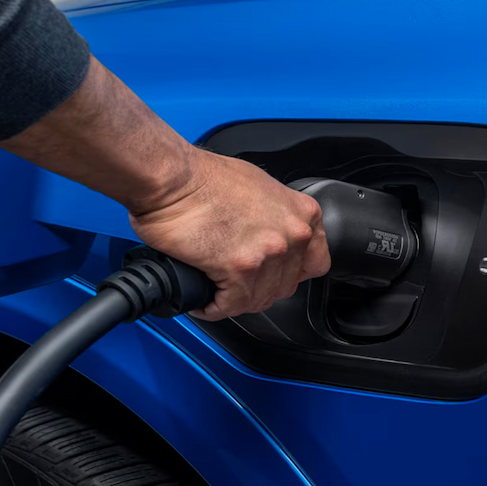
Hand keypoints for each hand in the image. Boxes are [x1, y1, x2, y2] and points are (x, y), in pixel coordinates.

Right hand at [130, 149, 330, 320]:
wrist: (172, 177)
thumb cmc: (203, 177)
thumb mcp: (258, 187)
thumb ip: (274, 217)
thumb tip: (265, 236)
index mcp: (302, 213)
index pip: (314, 264)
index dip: (288, 273)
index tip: (270, 274)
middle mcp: (293, 234)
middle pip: (284, 286)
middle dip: (257, 289)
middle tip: (234, 283)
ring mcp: (269, 253)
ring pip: (257, 300)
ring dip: (233, 301)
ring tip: (214, 292)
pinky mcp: (240, 269)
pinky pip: (230, 306)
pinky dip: (213, 308)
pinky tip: (203, 299)